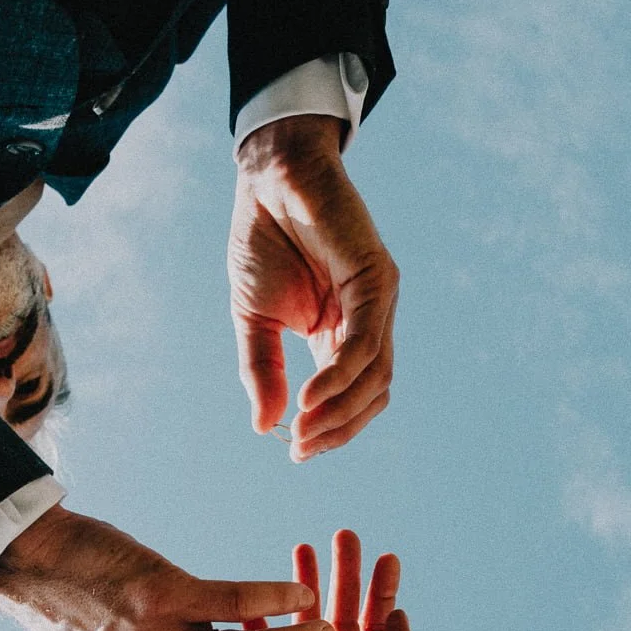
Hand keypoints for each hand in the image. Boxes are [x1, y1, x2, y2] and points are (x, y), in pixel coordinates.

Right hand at [230, 115, 398, 460]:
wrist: (268, 180)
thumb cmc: (263, 242)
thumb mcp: (253, 320)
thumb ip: (263, 371)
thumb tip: (264, 427)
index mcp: (341, 334)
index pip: (353, 396)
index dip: (331, 429)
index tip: (294, 449)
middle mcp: (368, 322)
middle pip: (372, 394)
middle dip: (338, 428)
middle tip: (300, 446)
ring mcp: (377, 300)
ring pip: (374, 374)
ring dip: (339, 409)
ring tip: (302, 428)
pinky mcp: (376, 277)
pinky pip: (364, 342)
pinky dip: (338, 376)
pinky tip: (310, 396)